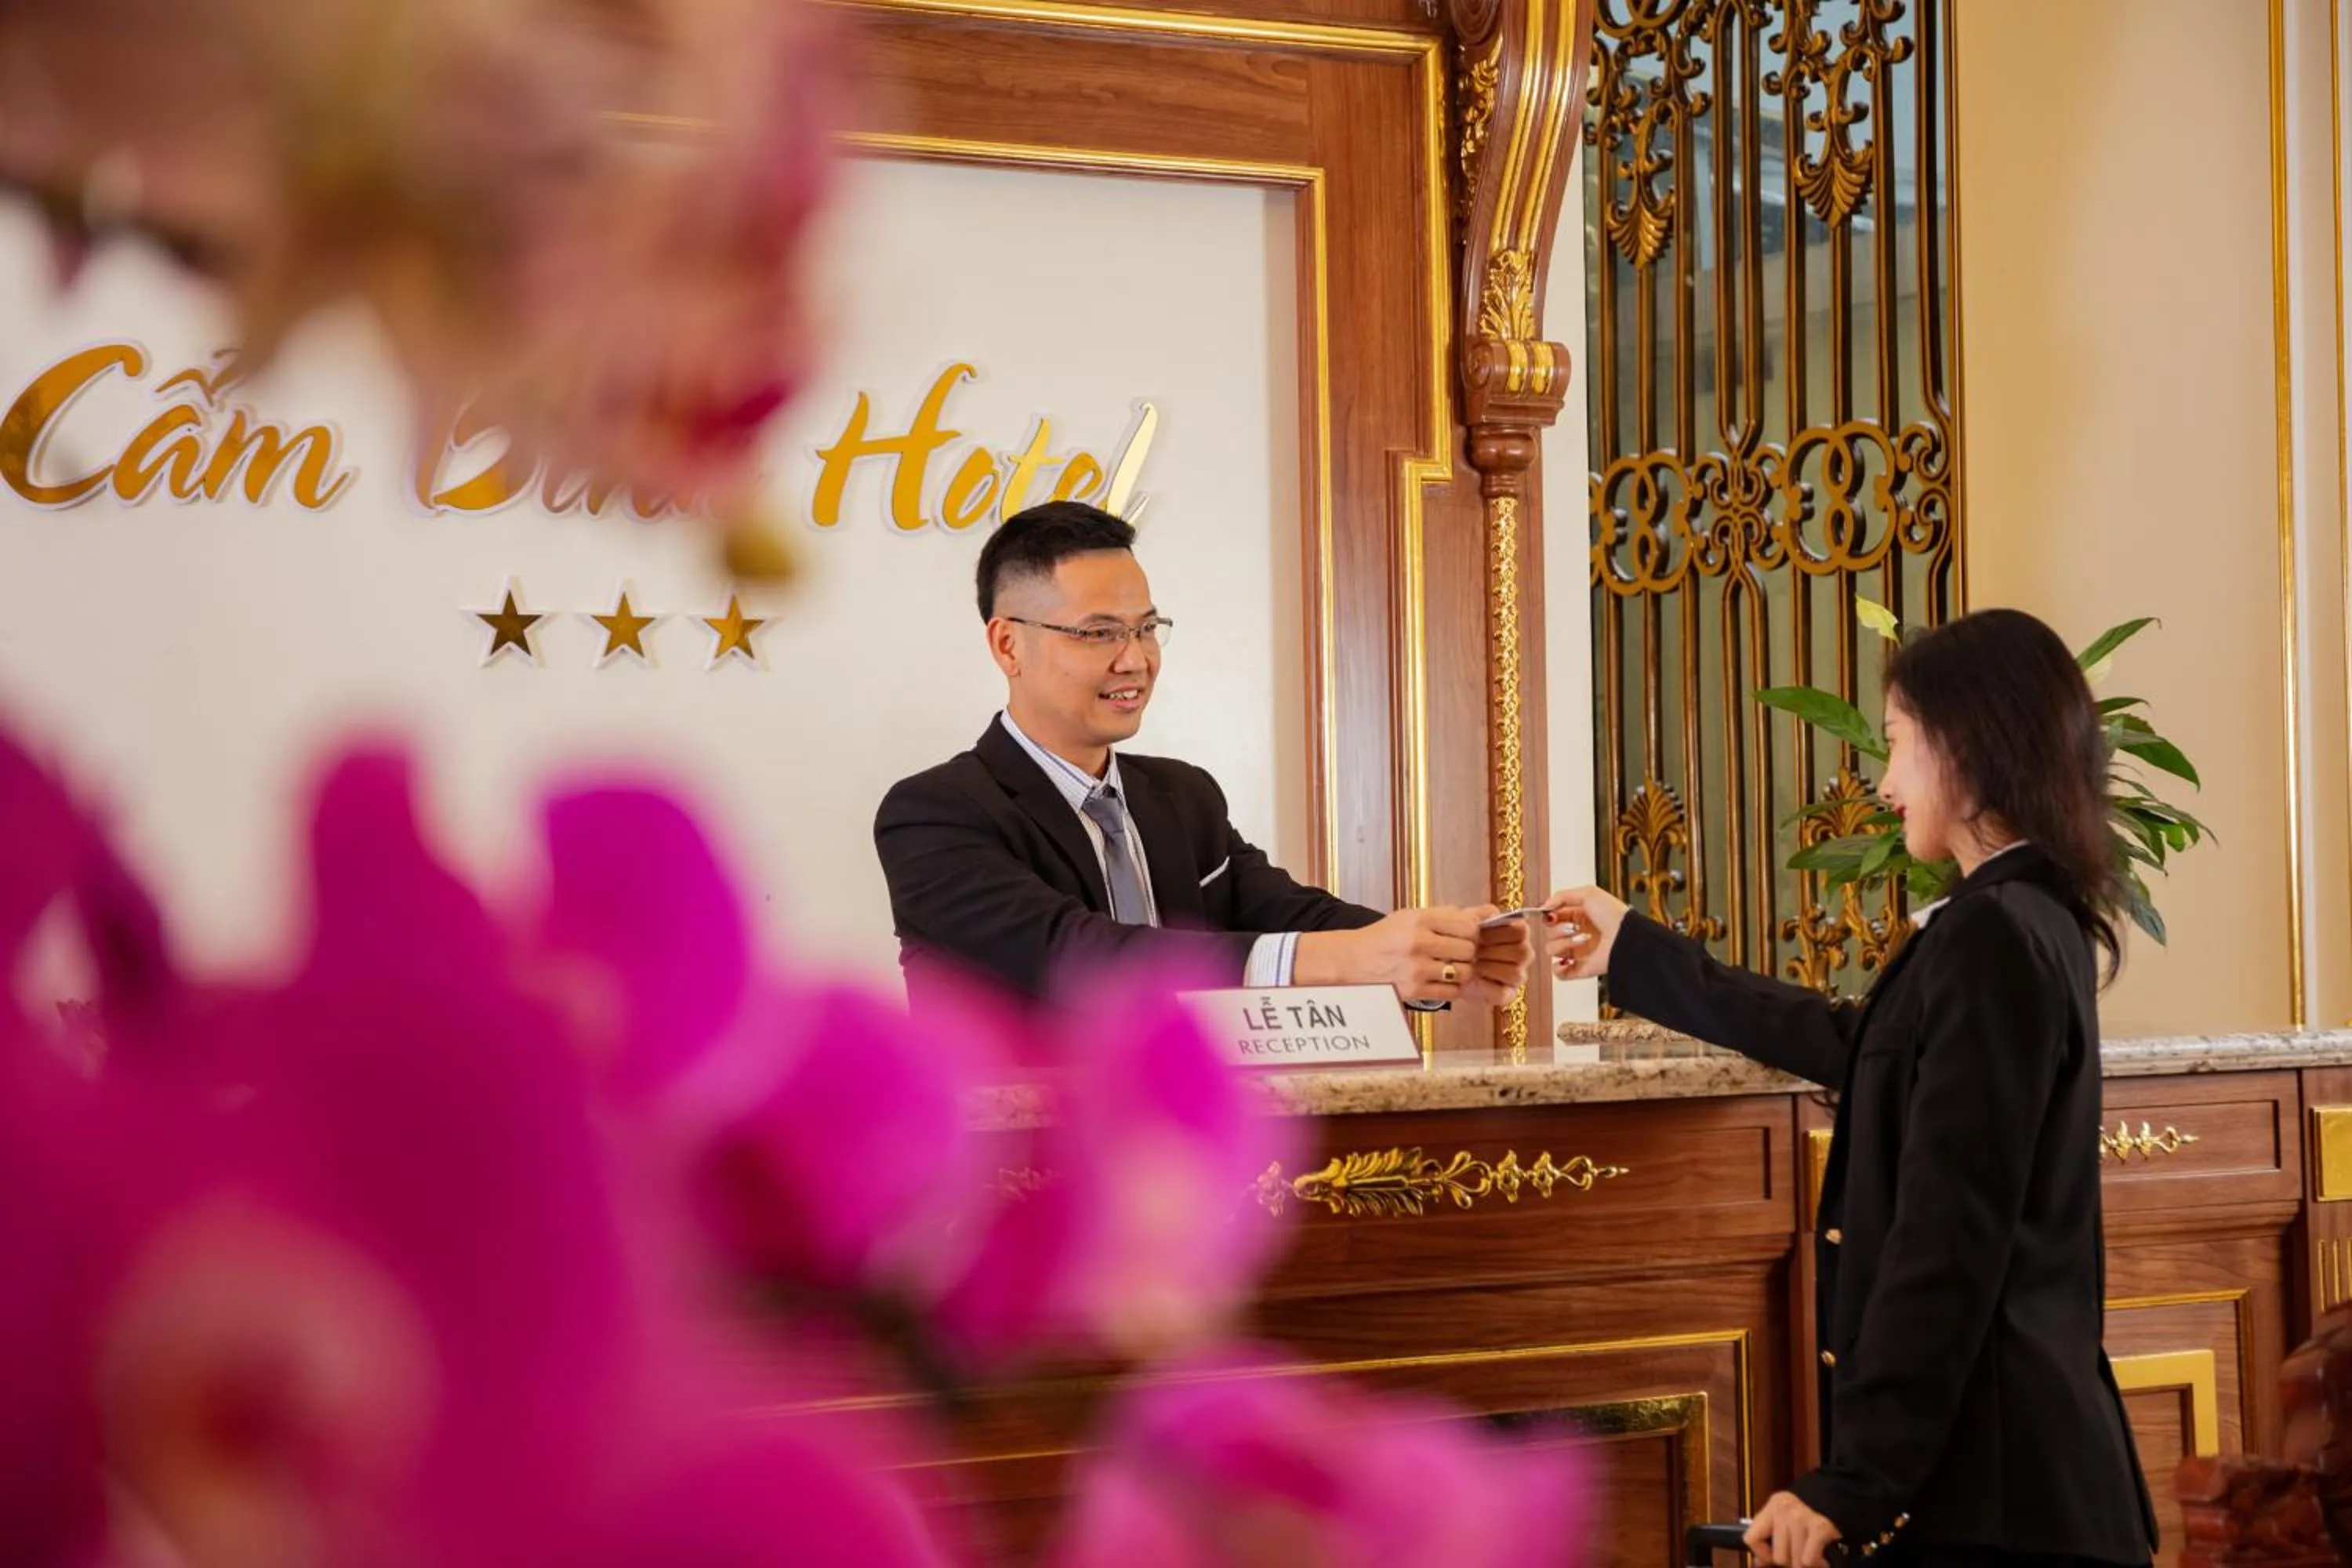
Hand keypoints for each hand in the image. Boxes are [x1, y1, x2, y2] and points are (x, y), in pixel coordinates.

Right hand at [1295, 907, 1479, 1003]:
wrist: (1352, 962)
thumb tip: (1484, 914)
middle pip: (1468, 950)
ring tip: (1449, 967)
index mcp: (1419, 920)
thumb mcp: (1410, 917)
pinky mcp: (1414, 990)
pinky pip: (1451, 992)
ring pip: (1463, 972)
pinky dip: (1451, 988)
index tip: (1467, 935)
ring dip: (1461, 971)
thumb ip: (1445, 915)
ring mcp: (1417, 968)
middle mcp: (1419, 942)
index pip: (1467, 926)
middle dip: (1468, 953)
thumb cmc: (1384, 938)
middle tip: (1458, 953)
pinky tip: (1440, 980)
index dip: (1473, 932)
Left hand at [1458, 905, 1531, 1006]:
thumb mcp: (1466, 922)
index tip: (1480, 933)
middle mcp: (1522, 954)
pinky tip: (1473, 978)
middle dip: (1493, 951)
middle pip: (1522, 952)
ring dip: (1490, 967)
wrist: (1448, 965)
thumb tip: (1491, 913)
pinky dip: (1485, 985)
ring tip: (1473, 963)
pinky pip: (1503, 993)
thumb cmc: (1462, 941)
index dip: (1500, 932)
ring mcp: (1516, 975)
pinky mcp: (1507, 994)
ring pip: (1516, 973)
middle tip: (1474, 950)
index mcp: (1517, 933)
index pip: (1521, 930)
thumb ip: (1480, 914)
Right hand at [1542, 886, 1629, 979]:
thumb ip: (1561, 896)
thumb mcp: (1588, 893)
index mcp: (1578, 916)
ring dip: (1562, 944)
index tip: (1550, 915)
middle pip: (1549, 933)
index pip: (1553, 917)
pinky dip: (1559, 968)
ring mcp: (1577, 952)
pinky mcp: (1580, 968)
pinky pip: (1559, 973)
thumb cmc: (1613, 914)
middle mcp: (1576, 934)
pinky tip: (1568, 960)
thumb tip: (1544, 907)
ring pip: (1551, 950)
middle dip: (1557, 930)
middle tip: (1572, 928)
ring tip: (1580, 941)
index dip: (1548, 916)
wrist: (1626, 936)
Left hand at [1744, 1491, 1841, 1567]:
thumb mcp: (1787, 1519)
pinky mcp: (1820, 1527)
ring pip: (1795, 1561)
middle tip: (1801, 1553)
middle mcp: (1785, 1509)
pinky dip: (1817, 1564)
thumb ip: (1770, 1538)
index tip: (1774, 1555)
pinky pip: (1808, 1560)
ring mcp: (1802, 1517)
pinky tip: (1822, 1558)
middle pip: (1778, 1556)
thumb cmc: (1812, 1514)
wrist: (1845, 1498)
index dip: (1763, 1553)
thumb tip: (1758, 1563)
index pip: (1751, 1539)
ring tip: (1813, 1554)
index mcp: (1774, 1506)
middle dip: (1791, 1561)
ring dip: (1806, 1564)